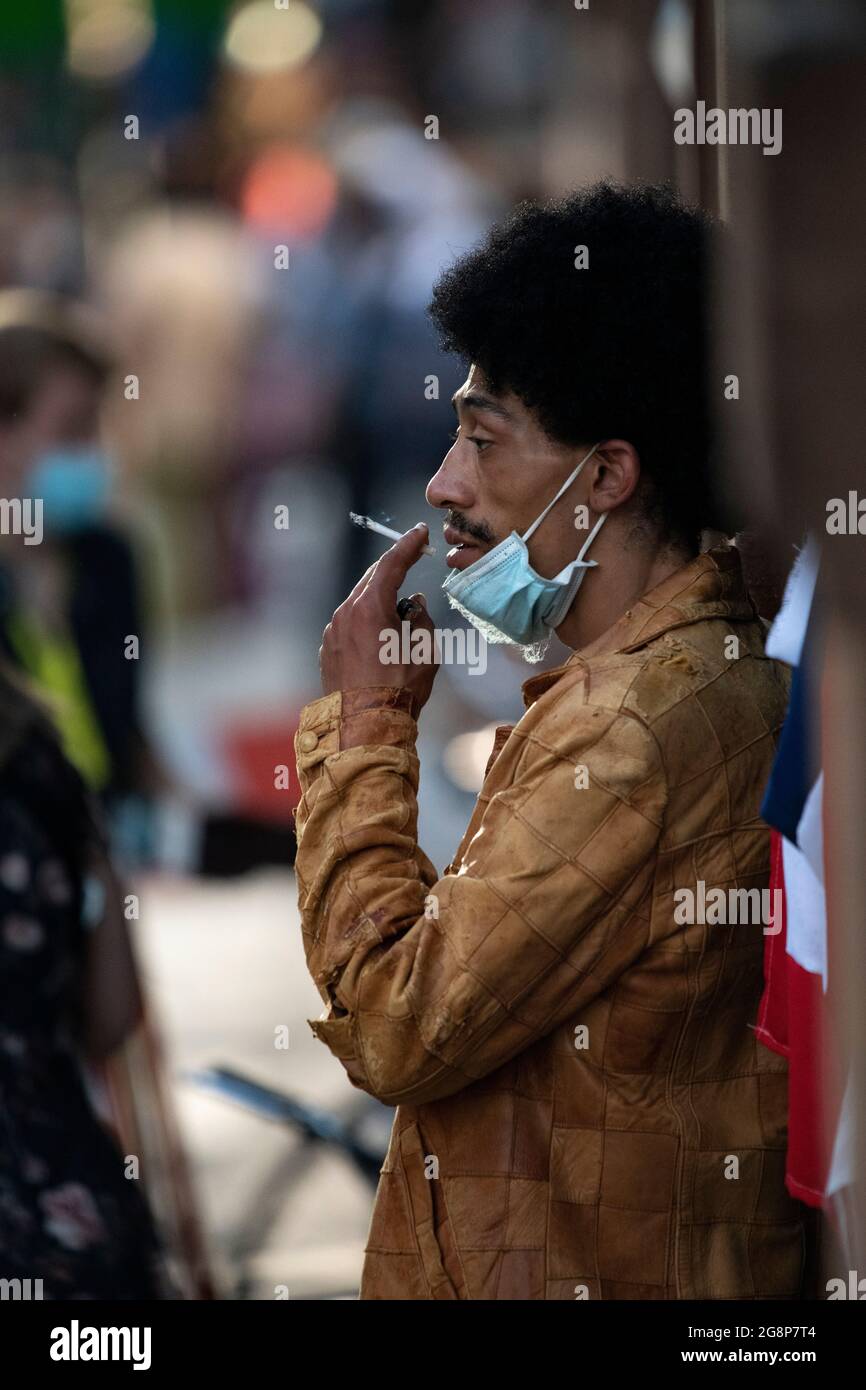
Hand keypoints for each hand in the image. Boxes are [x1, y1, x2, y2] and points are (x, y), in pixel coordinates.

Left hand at [319, 524, 438, 712]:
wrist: (364, 726)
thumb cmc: (399, 689)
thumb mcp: (425, 650)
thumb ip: (421, 619)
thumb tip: (414, 605)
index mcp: (370, 607)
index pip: (391, 565)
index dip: (408, 546)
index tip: (420, 532)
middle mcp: (346, 613)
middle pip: (372, 579)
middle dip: (394, 566)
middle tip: (414, 555)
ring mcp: (333, 630)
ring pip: (359, 601)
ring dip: (380, 597)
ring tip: (402, 607)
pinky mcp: (328, 648)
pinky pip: (350, 623)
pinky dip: (367, 619)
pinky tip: (381, 633)